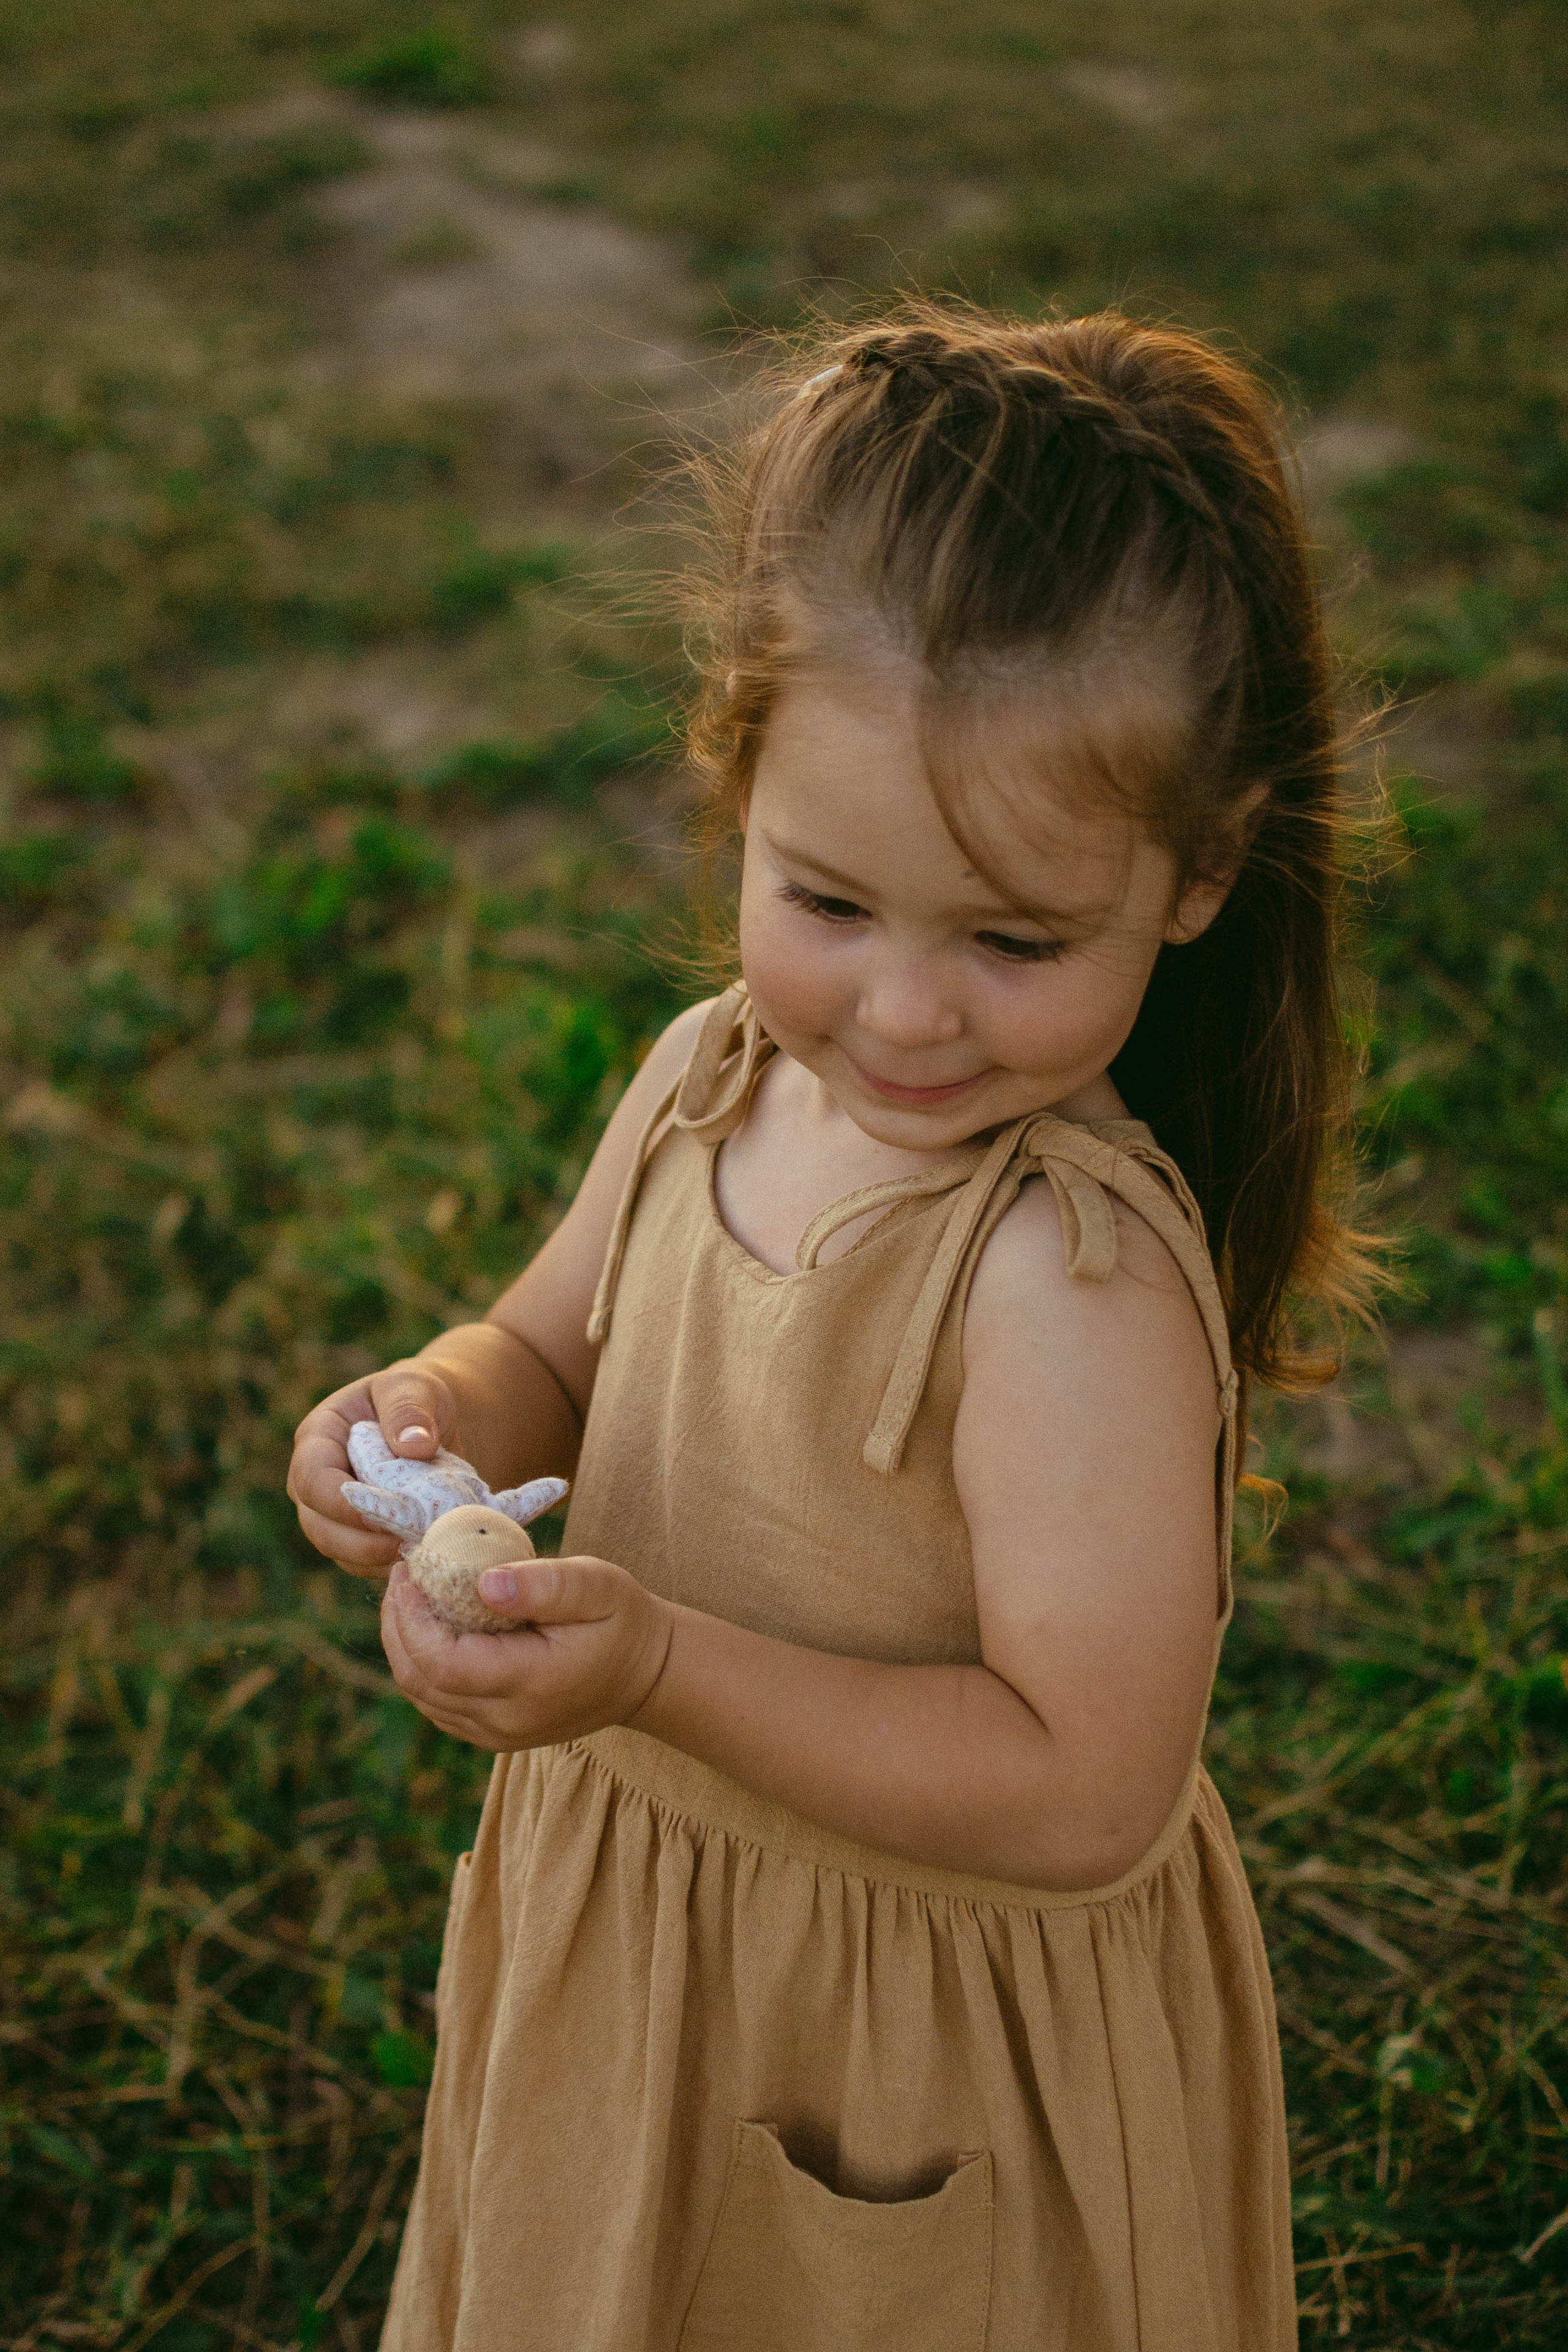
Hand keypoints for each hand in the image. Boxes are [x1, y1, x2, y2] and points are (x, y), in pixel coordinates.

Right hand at [287, 1363, 458, 1577]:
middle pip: (318, 1525)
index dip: (340, 1502)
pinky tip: (423, 1557)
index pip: (313, 1477)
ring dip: (376, 1559)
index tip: (382, 1512)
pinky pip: (365, 1562)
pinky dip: (390, 1565)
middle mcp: (317, 1481)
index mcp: (319, 1439)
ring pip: (340, 1551)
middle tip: (403, 1543)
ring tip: (419, 1551)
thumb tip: (413, 1447)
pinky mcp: (361, 1535)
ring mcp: (336, 1513)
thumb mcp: (415, 1386)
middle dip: (357, 1542)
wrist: (440, 1421)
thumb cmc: (419, 1397)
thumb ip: (408, 1408)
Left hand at [380, 1554, 673, 1751]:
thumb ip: (544, 1585)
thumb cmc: (622, 1620)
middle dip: (397, 1627)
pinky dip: (422, 1666)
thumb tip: (484, 1584)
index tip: (407, 1571)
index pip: (441, 1662)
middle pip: (420, 1682)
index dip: (410, 1619)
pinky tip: (430, 1628)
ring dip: (404, 1647)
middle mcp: (507, 1722)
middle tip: (400, 1577)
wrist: (645, 1675)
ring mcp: (498, 1736)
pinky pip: (438, 1705)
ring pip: (423, 1698)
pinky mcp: (493, 1735)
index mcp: (530, 1683)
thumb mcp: (598, 1586)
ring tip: (409, 1596)